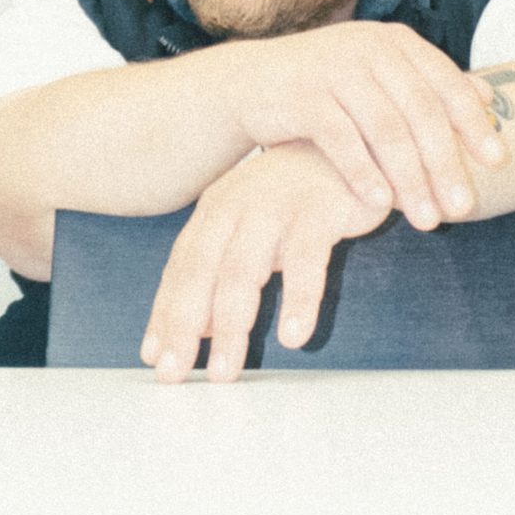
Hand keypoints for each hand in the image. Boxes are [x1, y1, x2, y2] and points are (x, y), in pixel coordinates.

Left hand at [140, 139, 394, 381]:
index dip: (166, 314)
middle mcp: (237, 205)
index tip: (155, 359)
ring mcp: (276, 204)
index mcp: (217, 210)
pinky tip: (293, 336)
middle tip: (177, 375)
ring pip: (244, 271)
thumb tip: (202, 331)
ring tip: (226, 370)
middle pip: (202, 273)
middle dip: (185, 326)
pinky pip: (307, 259)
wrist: (358, 139)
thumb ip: (227, 272)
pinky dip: (299, 299)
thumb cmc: (303, 194)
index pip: (181, 269)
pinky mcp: (320, 208)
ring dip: (233, 326)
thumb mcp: (258, 231)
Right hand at [211, 22, 508, 231]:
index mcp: (395, 42)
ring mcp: (334, 69)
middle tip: (463, 208)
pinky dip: (364, 173)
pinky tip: (380, 204)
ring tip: (426, 219)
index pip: (446, 84)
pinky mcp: (303, 95)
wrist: (250, 84)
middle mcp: (369, 48)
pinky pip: (342, 140)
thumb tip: (488, 97)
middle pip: (421, 111)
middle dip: (445, 164)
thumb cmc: (327, 87)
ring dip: (410, 179)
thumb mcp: (379, 76)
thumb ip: (428, 84)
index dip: (474, 123)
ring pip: (385, 130)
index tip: (498, 162)